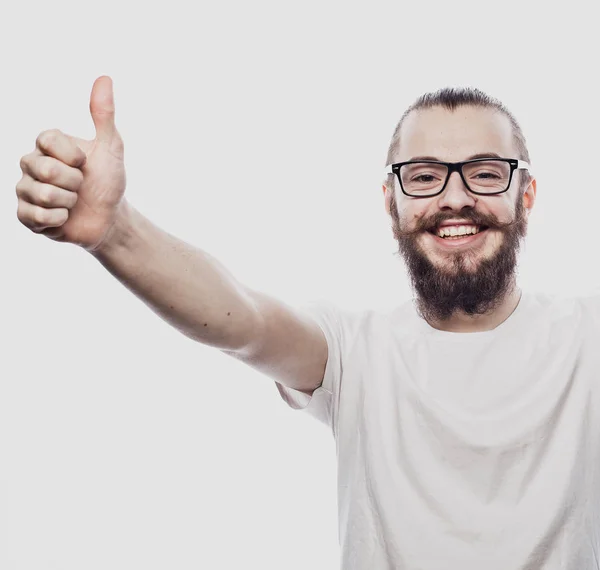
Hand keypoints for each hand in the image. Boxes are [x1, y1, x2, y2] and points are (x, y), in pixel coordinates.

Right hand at [16, 76, 126, 250]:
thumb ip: (104, 115)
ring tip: (73, 202)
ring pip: (43, 195)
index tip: (85, 163)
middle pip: (46, 170)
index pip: (48, 140)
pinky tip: (65, 217)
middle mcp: (30, 164)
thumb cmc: (108, 181)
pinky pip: (37, 216)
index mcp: (46, 145)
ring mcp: (25, 190)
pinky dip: (60, 219)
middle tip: (81, 186)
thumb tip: (104, 78)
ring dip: (69, 202)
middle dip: (74, 182)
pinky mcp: (26, 216)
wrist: (109, 218)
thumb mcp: (111, 147)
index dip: (73, 156)